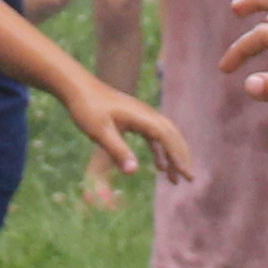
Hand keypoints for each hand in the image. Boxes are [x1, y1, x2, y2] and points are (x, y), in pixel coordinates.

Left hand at [55, 70, 197, 184]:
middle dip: (182, 157)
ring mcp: (143, 116)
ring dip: (172, 156)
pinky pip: (155, 137)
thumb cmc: (88, 108)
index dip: (178, 156)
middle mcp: (147, 115)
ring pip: (165, 137)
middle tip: (189, 179)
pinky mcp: (136, 119)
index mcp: (143, 117)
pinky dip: (160, 151)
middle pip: (172, 136)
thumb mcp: (101, 132)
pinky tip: (160, 166)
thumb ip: (118, 151)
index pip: (167, 138)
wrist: (78, 88)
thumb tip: (133, 172)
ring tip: (175, 179)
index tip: (186, 175)